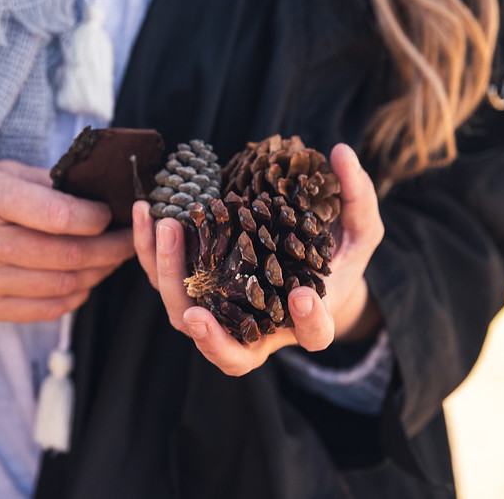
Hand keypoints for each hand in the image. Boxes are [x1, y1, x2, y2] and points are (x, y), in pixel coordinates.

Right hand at [0, 160, 133, 320]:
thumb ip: (38, 183)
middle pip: (69, 256)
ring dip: (97, 275)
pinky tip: (82, 282)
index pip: (62, 216)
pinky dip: (72, 298)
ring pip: (62, 287)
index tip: (113, 213)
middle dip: (111, 249)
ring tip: (110, 260)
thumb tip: (90, 195)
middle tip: (129, 240)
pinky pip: (42, 311)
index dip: (99, 218)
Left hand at [132, 143, 382, 375]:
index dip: (308, 322)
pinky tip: (145, 212)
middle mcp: (260, 331)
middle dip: (210, 337)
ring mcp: (223, 314)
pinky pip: (165, 280)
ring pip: (185, 317)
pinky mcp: (196, 289)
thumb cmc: (334, 256)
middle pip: (231, 352)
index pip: (313, 334)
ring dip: (168, 278)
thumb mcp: (357, 230)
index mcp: (306, 323)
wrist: (300, 266)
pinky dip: (148, 252)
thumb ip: (356, 197)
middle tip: (196, 312)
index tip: (304, 297)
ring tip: (165, 227)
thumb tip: (342, 152)